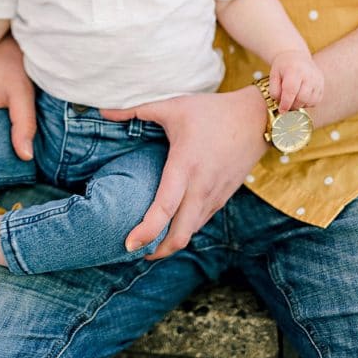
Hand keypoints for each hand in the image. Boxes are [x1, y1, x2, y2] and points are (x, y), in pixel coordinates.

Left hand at [101, 86, 267, 257]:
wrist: (255, 119)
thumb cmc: (211, 111)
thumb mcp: (172, 106)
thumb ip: (135, 109)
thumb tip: (103, 111)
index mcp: (185, 166)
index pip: (165, 208)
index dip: (146, 231)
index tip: (128, 244)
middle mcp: (201, 187)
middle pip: (180, 235)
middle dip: (157, 251)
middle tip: (134, 251)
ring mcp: (215, 195)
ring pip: (192, 232)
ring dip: (171, 243)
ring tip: (148, 243)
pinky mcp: (223, 197)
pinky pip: (201, 222)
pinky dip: (185, 230)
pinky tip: (172, 226)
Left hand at [269, 51, 324, 111]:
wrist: (296, 56)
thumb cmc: (283, 66)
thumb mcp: (273, 75)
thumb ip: (274, 90)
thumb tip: (280, 103)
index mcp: (294, 69)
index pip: (291, 90)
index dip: (286, 103)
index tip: (282, 110)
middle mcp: (309, 74)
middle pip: (302, 97)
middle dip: (293, 105)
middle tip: (286, 105)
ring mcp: (317, 79)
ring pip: (311, 101)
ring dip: (301, 105)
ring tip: (293, 100)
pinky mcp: (322, 84)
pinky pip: (317, 100)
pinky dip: (308, 103)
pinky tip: (301, 98)